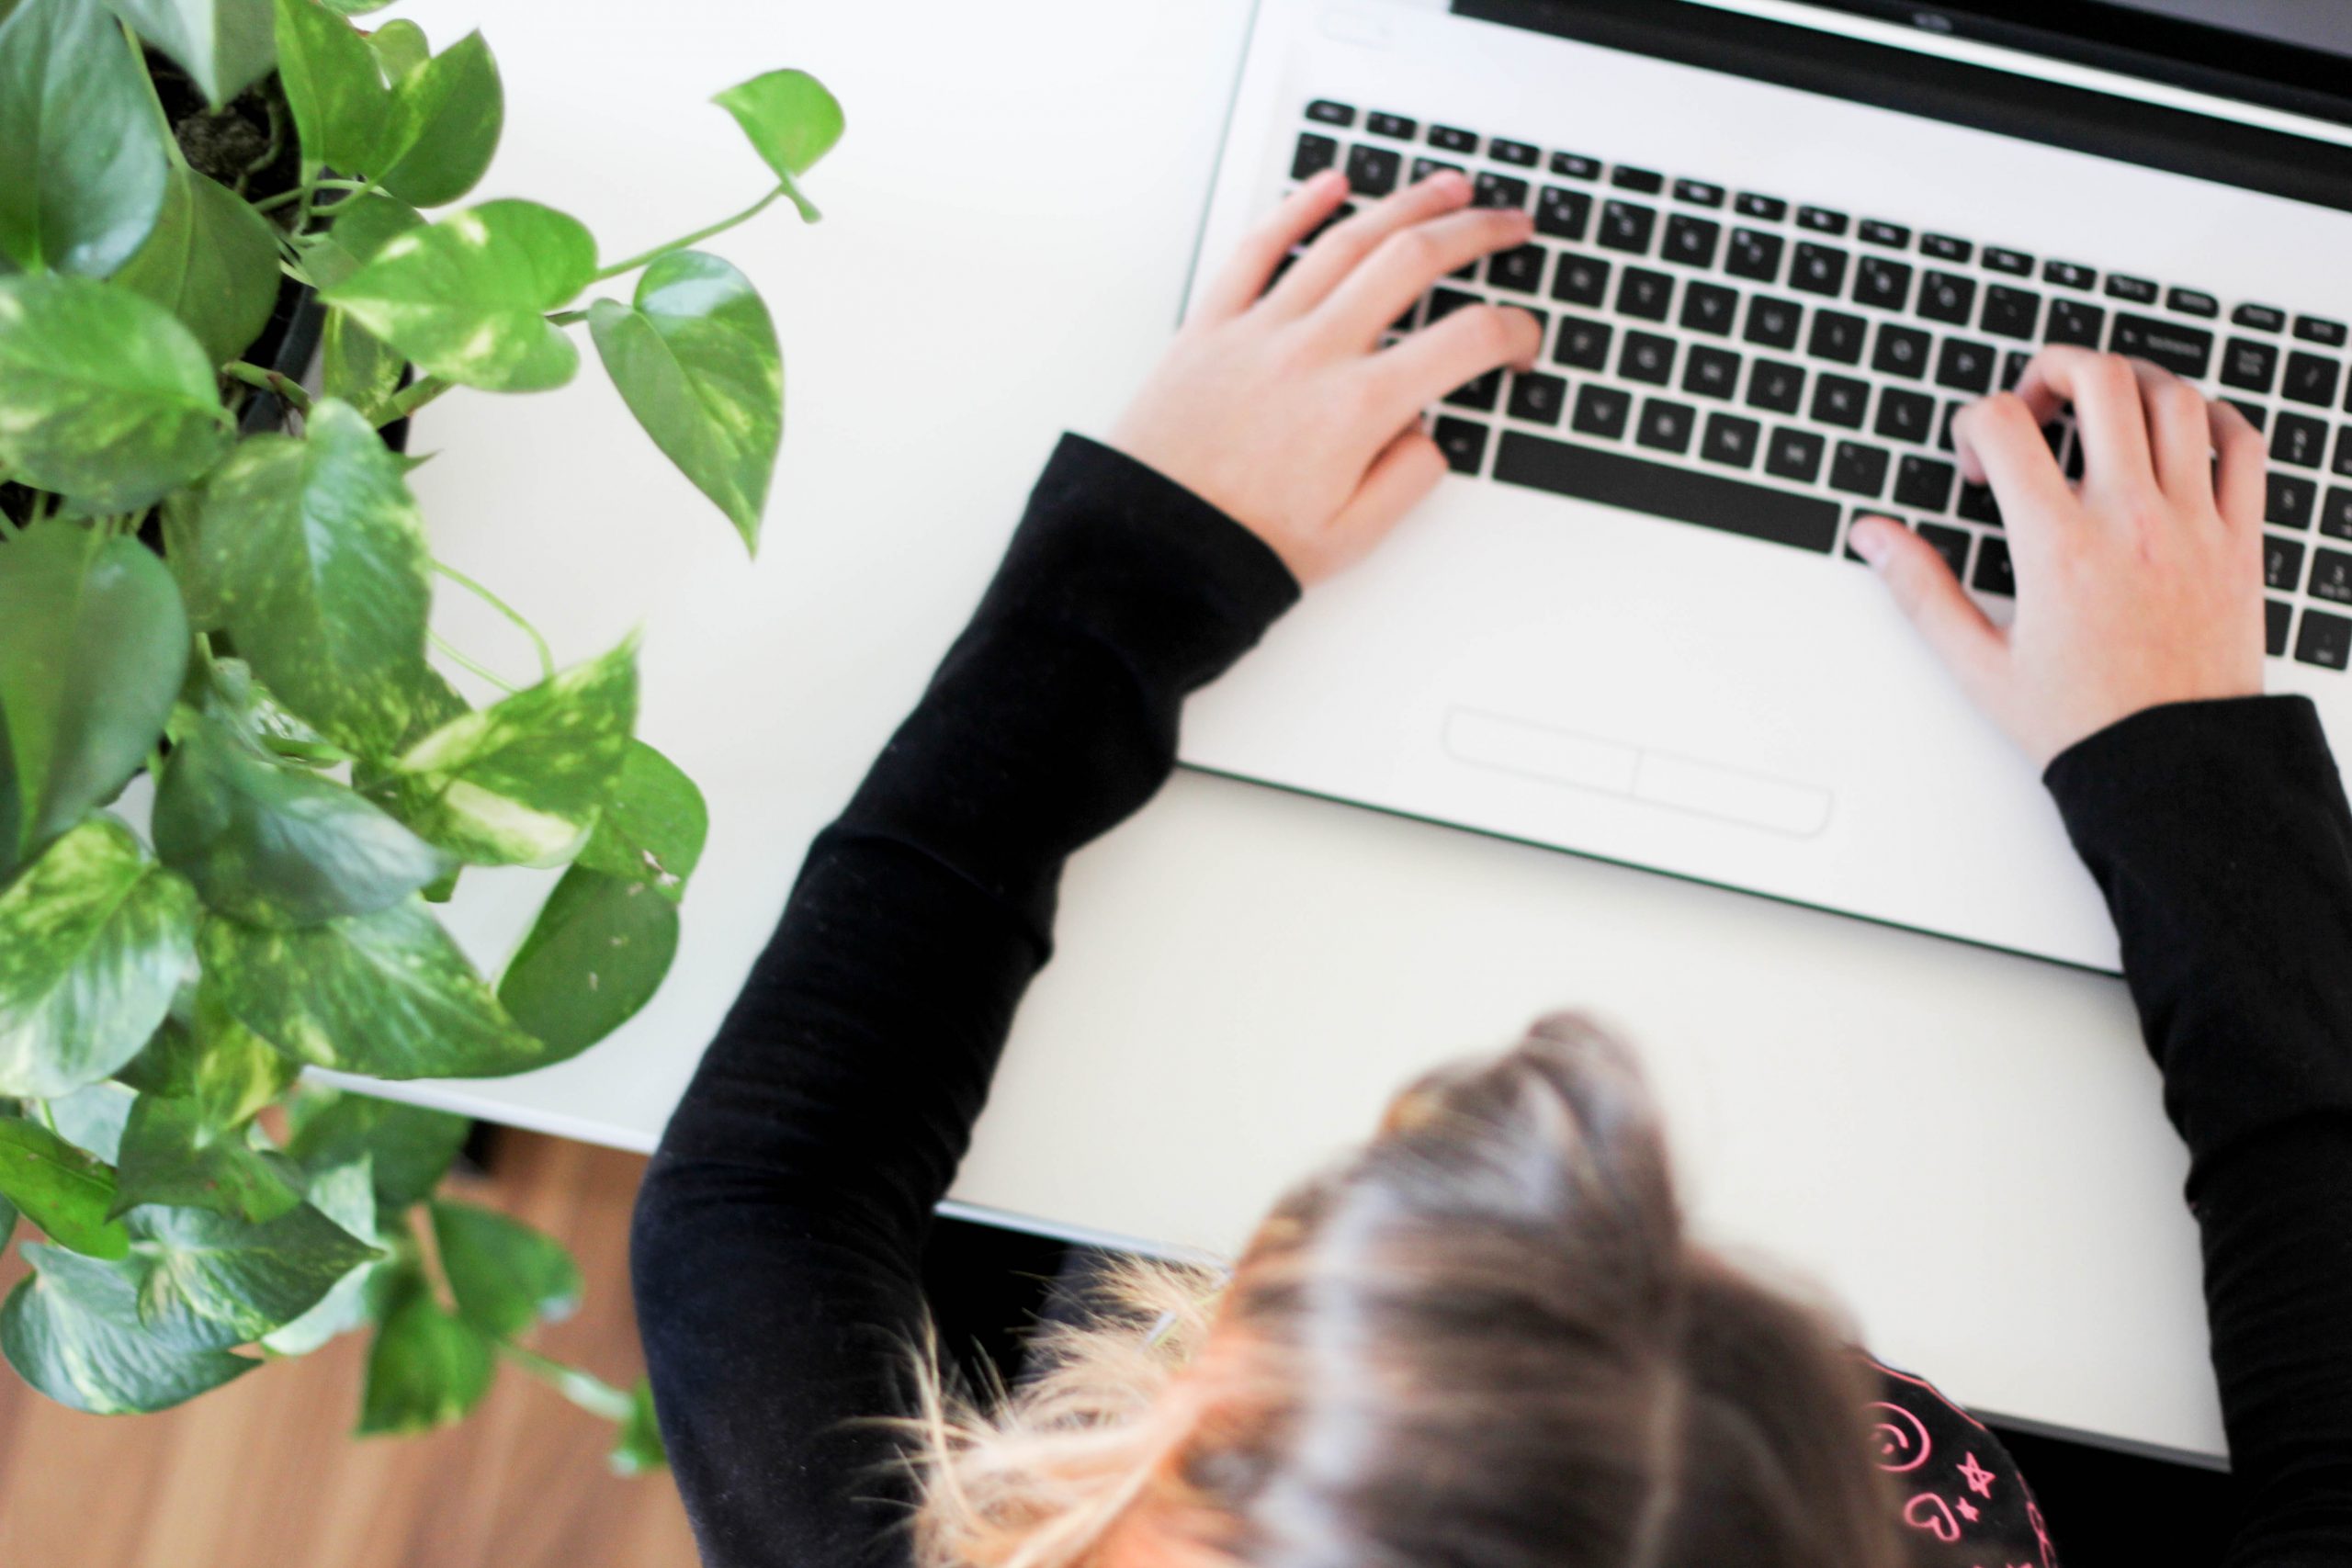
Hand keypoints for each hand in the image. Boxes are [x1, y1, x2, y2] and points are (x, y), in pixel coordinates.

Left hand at [1110, 169, 1542, 583]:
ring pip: (1346, 239)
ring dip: (1407, 204)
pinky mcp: (1211, 325)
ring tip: (1449, 189)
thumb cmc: (1241, 546)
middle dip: (1477, 233)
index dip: (1514, 332)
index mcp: (1358, 409)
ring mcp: (1260, 330)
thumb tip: (1427, 430)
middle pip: (1414, 261)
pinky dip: (1298, 207)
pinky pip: (1259, 246)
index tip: (1522, 341)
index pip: (1467, 341)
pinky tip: (1330, 184)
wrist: (1149, 545)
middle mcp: (1314, 353)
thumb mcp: (1352, 538)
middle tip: (1511, 226)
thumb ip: (1409, 479)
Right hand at [1850, 348, 2267, 767]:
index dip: (1974, 425)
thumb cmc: (2082, 721)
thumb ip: (1920, 589)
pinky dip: (2214, 418)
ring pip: (2175, 398)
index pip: (2004, 425)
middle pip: (2101, 379)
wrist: (2174, 766)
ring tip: (2104, 411)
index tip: (1977, 467)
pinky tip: (2182, 436)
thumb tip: (1873, 537)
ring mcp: (2195, 523)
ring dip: (2132, 383)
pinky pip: (2245, 445)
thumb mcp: (1979, 663)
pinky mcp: (2241, 539)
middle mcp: (2131, 521)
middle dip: (2053, 369)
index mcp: (2058, 548)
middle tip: (2036, 404)